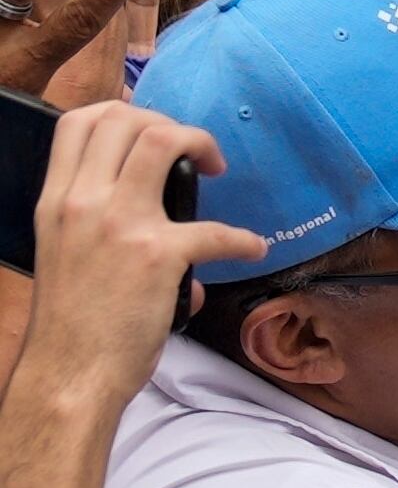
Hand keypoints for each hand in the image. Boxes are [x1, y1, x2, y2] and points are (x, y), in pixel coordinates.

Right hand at [14, 101, 262, 404]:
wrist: (70, 376)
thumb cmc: (70, 324)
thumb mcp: (63, 257)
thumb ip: (96, 227)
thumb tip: (155, 230)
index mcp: (57, 202)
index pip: (78, 123)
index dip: (123, 111)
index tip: (152, 128)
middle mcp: (83, 204)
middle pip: (125, 118)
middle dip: (168, 121)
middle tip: (191, 150)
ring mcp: (120, 225)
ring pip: (163, 140)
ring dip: (202, 143)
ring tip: (218, 167)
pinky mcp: (159, 255)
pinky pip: (217, 230)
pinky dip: (242, 240)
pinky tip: (250, 249)